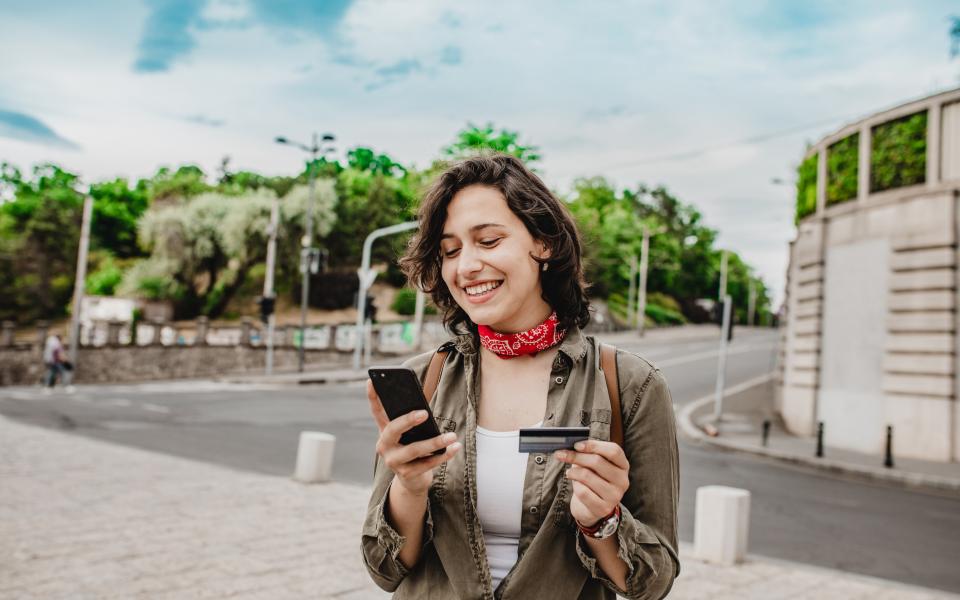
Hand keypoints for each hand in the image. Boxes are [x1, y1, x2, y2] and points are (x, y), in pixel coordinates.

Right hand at [366, 379, 460, 496]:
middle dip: (408, 421)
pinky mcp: (406, 474)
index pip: (377, 411)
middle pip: (393, 430)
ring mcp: (393, 461)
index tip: (371, 380)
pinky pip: (428, 464)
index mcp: (384, 431)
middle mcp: (384, 446)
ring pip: (414, 450)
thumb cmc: (413, 449)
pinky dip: (443, 455)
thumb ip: (412, 422)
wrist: (412, 480)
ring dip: (435, 442)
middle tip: (424, 413)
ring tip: (452, 436)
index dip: (372, 396)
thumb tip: (424, 410)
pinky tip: (455, 447)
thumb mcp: (409, 435)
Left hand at [555, 440, 629, 526]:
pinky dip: (575, 486)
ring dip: (573, 472)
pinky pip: (583, 492)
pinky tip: (576, 486)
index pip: (614, 451)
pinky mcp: (604, 508)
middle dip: (576, 456)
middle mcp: (623, 480)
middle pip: (597, 461)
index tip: (576, 445)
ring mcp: (615, 496)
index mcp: (623, 465)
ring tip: (569, 473)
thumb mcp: (593, 465)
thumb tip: (571, 448)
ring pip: (587, 476)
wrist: (591, 508)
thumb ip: (588, 454)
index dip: (594, 445)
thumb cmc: (592, 480)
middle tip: (561, 455)